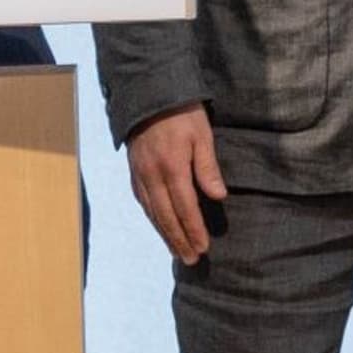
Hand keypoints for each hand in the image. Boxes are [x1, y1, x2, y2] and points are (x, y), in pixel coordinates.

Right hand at [127, 105, 226, 263]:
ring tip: (176, 250)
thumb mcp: (201, 135)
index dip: (194, 230)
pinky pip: (142, 200)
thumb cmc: (181, 112)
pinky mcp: (134, 170)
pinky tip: (159, 224)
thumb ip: (207, 167)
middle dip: (179, 240)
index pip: (185, 208)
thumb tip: (218, 197)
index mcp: (172, 168)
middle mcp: (152, 176)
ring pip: (152, 212)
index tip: (203, 248)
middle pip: (166, 216)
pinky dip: (152, 217)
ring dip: (165, 233)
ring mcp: (140, 174)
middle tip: (191, 259)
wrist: (148, 93)